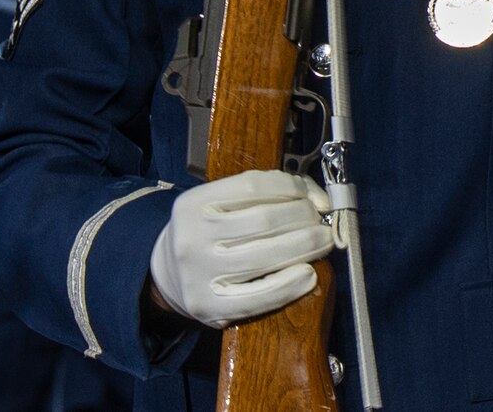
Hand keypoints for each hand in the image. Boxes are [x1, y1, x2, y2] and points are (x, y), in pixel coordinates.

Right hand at [147, 170, 333, 327]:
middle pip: (265, 221)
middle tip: (322, 223)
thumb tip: (320, 199)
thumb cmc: (209, 234)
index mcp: (194, 204)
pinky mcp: (209, 307)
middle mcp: (193, 237)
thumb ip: (267, 193)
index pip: (253, 186)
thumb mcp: (222, 205)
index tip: (313, 198)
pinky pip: (258, 297)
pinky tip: (309, 275)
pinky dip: (290, 285)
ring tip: (323, 242)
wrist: (169, 275)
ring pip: (266, 256)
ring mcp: (199, 274)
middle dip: (305, 219)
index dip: (292, 188)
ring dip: (306, 246)